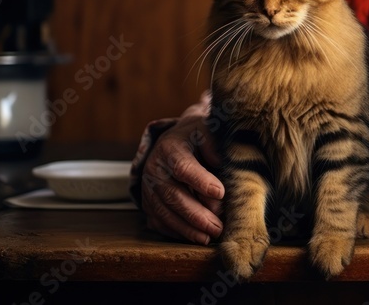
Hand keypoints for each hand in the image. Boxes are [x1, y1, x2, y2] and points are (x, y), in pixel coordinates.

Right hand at [142, 108, 224, 244]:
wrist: (175, 140)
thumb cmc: (197, 137)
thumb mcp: (208, 131)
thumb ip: (215, 146)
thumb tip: (221, 166)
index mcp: (169, 148)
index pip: (183, 167)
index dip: (201, 181)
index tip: (221, 193)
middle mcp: (153, 169)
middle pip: (173, 195)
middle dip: (197, 215)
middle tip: (218, 227)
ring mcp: (147, 188)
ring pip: (165, 212)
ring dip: (187, 228)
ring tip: (209, 237)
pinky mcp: (147, 203)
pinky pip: (159, 222)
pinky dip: (176, 232)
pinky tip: (195, 237)